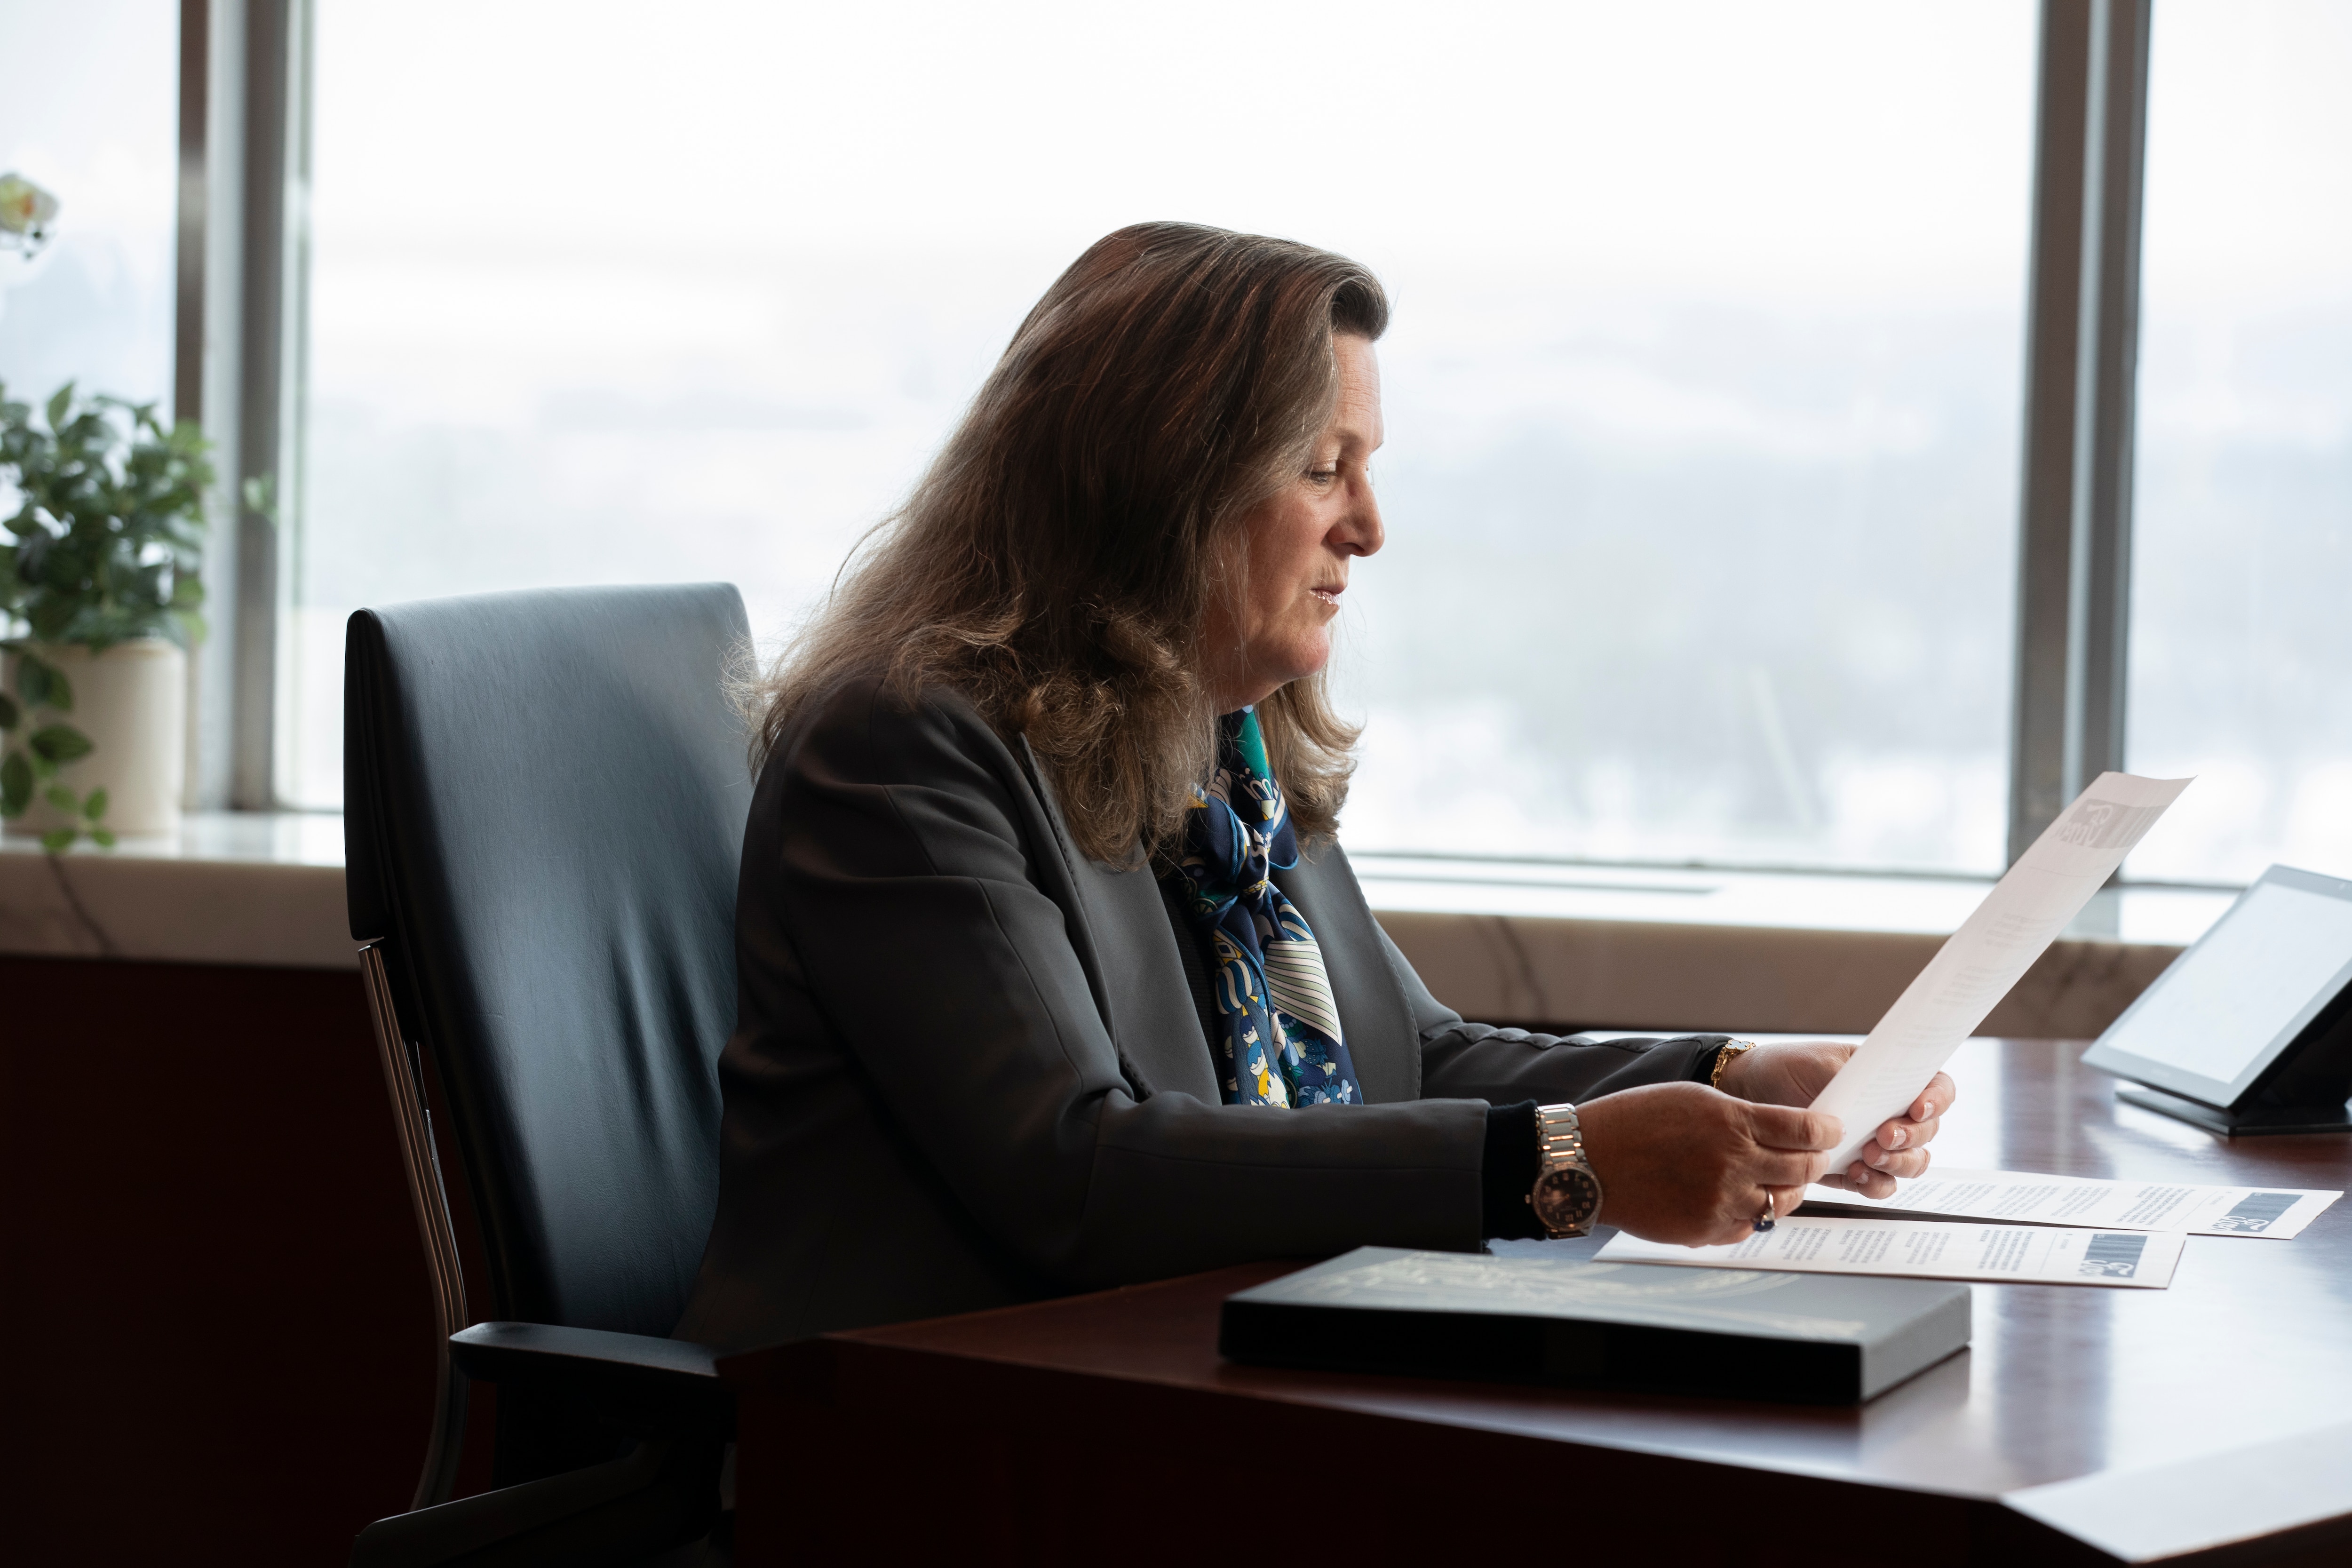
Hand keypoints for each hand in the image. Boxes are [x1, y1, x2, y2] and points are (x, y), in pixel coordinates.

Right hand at [1575, 1081, 1843, 1246]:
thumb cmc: (1635, 1121)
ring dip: (1787, 1190)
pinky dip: (1753, 1213)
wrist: (1589, 1162)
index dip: (1827, 1130)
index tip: (1832, 1130)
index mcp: (1732, 1121)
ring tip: (1779, 1180)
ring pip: (1781, 1202)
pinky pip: (1750, 1226)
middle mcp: (1733, 1162)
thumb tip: (1781, 1130)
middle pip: (1803, 1168)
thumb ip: (1741, 1115)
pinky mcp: (1707, 1229)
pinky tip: (1742, 1199)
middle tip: (1814, 1156)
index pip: (1804, 1129)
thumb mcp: (1693, 1099)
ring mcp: (1721, 1200)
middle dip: (1815, 1161)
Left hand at [1715, 1041, 1954, 1198]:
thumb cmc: (1787, 1068)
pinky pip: (1879, 1184)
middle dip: (1911, 1138)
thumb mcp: (1821, 1063)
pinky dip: (1874, 1183)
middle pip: (1927, 1133)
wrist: (1748, 1093)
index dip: (1938, 1099)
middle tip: (1883, 1136)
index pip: (1937, 1088)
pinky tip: (1855, 1174)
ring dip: (1897, 1164)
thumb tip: (1878, 1097)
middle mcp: (1890, 1113)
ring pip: (1911, 1163)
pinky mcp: (1853, 1169)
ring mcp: (1874, 1143)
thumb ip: (1855, 1080)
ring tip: (1867, 1156)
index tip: (1917, 1107)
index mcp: (1891, 1078)